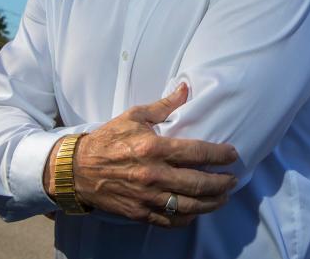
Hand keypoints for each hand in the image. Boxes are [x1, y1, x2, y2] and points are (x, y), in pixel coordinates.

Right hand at [43, 83, 237, 227]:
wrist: (76, 169)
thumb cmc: (108, 139)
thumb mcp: (135, 116)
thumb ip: (164, 105)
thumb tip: (186, 88)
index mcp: (153, 148)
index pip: (196, 152)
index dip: (219, 155)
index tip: (233, 154)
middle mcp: (153, 174)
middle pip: (197, 184)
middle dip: (221, 183)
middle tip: (233, 180)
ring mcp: (146, 196)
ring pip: (187, 206)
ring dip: (210, 203)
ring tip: (223, 198)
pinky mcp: (139, 212)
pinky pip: (169, 221)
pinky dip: (187, 218)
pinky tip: (197, 212)